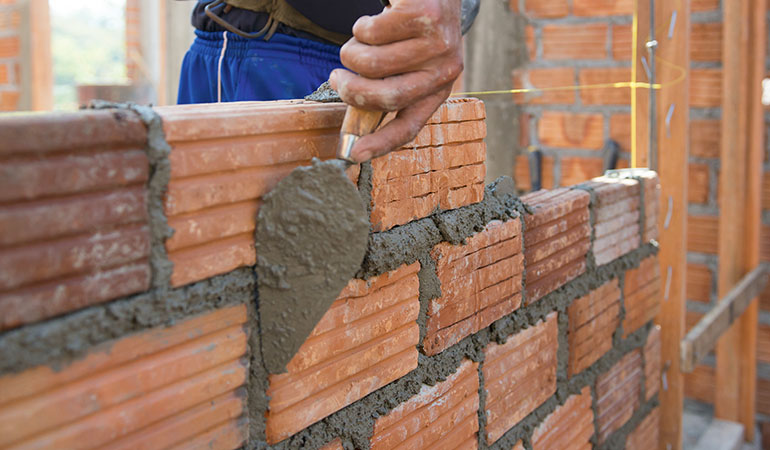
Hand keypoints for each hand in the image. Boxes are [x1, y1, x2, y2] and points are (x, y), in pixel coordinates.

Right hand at [329, 0, 462, 162]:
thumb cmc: (411, 28)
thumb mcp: (407, 64)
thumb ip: (386, 89)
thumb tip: (355, 125)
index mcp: (438, 89)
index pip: (409, 126)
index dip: (380, 143)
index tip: (354, 154)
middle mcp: (444, 70)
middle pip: (385, 97)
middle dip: (351, 90)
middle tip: (337, 78)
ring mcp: (438, 43)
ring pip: (371, 63)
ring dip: (352, 51)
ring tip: (360, 38)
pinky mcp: (424, 16)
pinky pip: (371, 32)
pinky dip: (362, 25)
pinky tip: (378, 17)